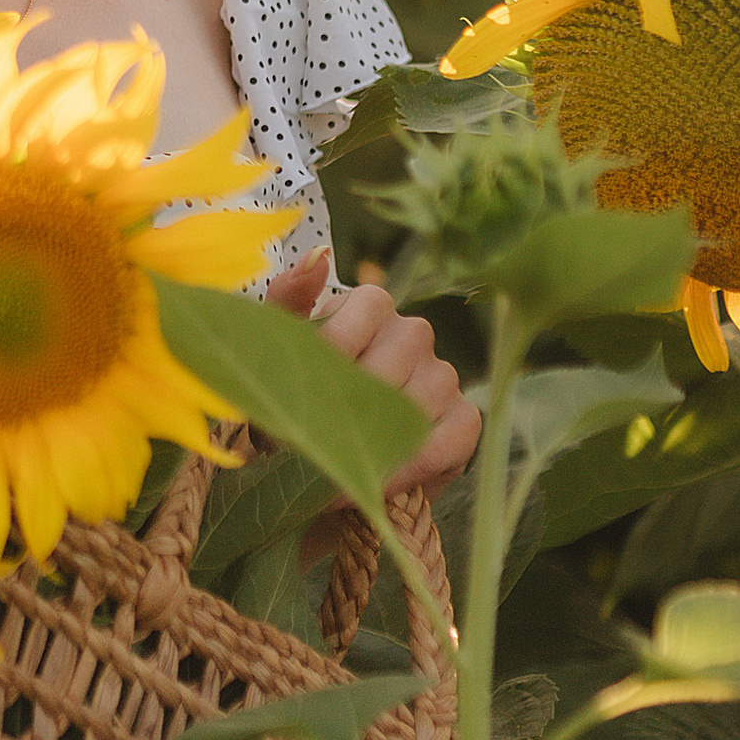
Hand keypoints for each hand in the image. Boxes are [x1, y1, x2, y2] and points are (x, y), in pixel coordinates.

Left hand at [267, 246, 479, 492]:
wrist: (312, 468)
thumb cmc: (291, 401)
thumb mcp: (276, 352)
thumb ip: (288, 300)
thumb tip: (319, 256)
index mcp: (369, 307)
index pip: (367, 307)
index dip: (334, 350)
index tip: (303, 386)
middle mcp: (412, 333)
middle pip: (396, 356)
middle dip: (349, 404)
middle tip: (311, 438)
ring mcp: (442, 374)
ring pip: (425, 394)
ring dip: (380, 437)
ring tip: (335, 467)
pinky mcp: (463, 418)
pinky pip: (457, 432)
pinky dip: (417, 462)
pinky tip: (380, 482)